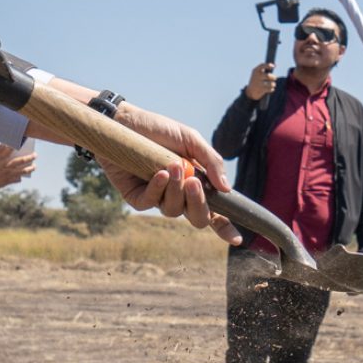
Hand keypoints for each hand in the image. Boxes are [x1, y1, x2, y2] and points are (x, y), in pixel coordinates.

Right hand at [0, 141, 37, 200]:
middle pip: (20, 160)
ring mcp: (6, 173)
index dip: (19, 144)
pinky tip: (23, 176)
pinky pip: (17, 179)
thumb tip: (7, 145)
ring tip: (34, 166)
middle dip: (29, 157)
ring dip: (30, 168)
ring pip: (22, 171)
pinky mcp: (6, 181)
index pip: (12, 148)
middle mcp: (4, 165)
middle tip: (35, 155)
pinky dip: (21, 177)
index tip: (26, 142)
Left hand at [107, 104, 235, 239]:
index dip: (225, 227)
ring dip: (176, 190)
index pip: (215, 211)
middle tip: (194, 183)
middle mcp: (179, 195)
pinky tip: (159, 173)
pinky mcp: (137, 198)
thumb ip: (211, 162)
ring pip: (174, 211)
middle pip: (197, 218)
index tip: (237, 239)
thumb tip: (227, 188)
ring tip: (172, 166)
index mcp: (197, 183)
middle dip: (199, 203)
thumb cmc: (159, 130)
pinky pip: (151, 203)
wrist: (125, 122)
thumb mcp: (190, 139)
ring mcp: (158, 198)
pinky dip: (158, 189)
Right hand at [246, 60, 277, 101]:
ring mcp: (259, 84)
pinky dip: (271, 89)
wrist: (251, 91)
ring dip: (273, 84)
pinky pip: (271, 89)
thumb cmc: (257, 79)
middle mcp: (257, 76)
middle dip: (273, 77)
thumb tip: (275, 65)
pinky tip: (269, 89)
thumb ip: (265, 67)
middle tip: (274, 78)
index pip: (262, 66)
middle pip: (269, 76)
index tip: (273, 66)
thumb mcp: (258, 72)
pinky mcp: (261, 90)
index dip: (268, 65)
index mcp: (256, 70)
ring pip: (271, 84)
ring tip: (272, 84)